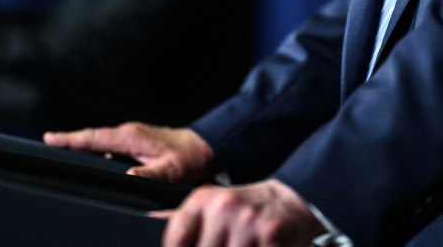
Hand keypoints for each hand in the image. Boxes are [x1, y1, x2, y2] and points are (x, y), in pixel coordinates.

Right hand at [43, 122, 215, 184]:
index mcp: (131, 136)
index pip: (94, 137)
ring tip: (63, 152)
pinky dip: (97, 150)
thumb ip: (149, 174)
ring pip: (100, 142)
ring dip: (83, 145)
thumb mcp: (170, 169)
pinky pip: (110, 146)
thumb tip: (127, 178)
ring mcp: (132, 138)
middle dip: (70, 141)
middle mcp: (129, 134)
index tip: (49, 138)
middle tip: (48, 144)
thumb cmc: (190, 156)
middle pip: (92, 137)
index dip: (70, 139)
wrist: (206, 147)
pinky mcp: (137, 144)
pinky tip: (92, 160)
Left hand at [158, 179, 325, 246]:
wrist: (292, 201)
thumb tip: (151, 222)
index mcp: (203, 200)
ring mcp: (247, 223)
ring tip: (239, 246)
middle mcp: (223, 208)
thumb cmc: (246, 208)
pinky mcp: (270, 236)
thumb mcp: (213, 206)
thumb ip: (183, 222)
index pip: (175, 239)